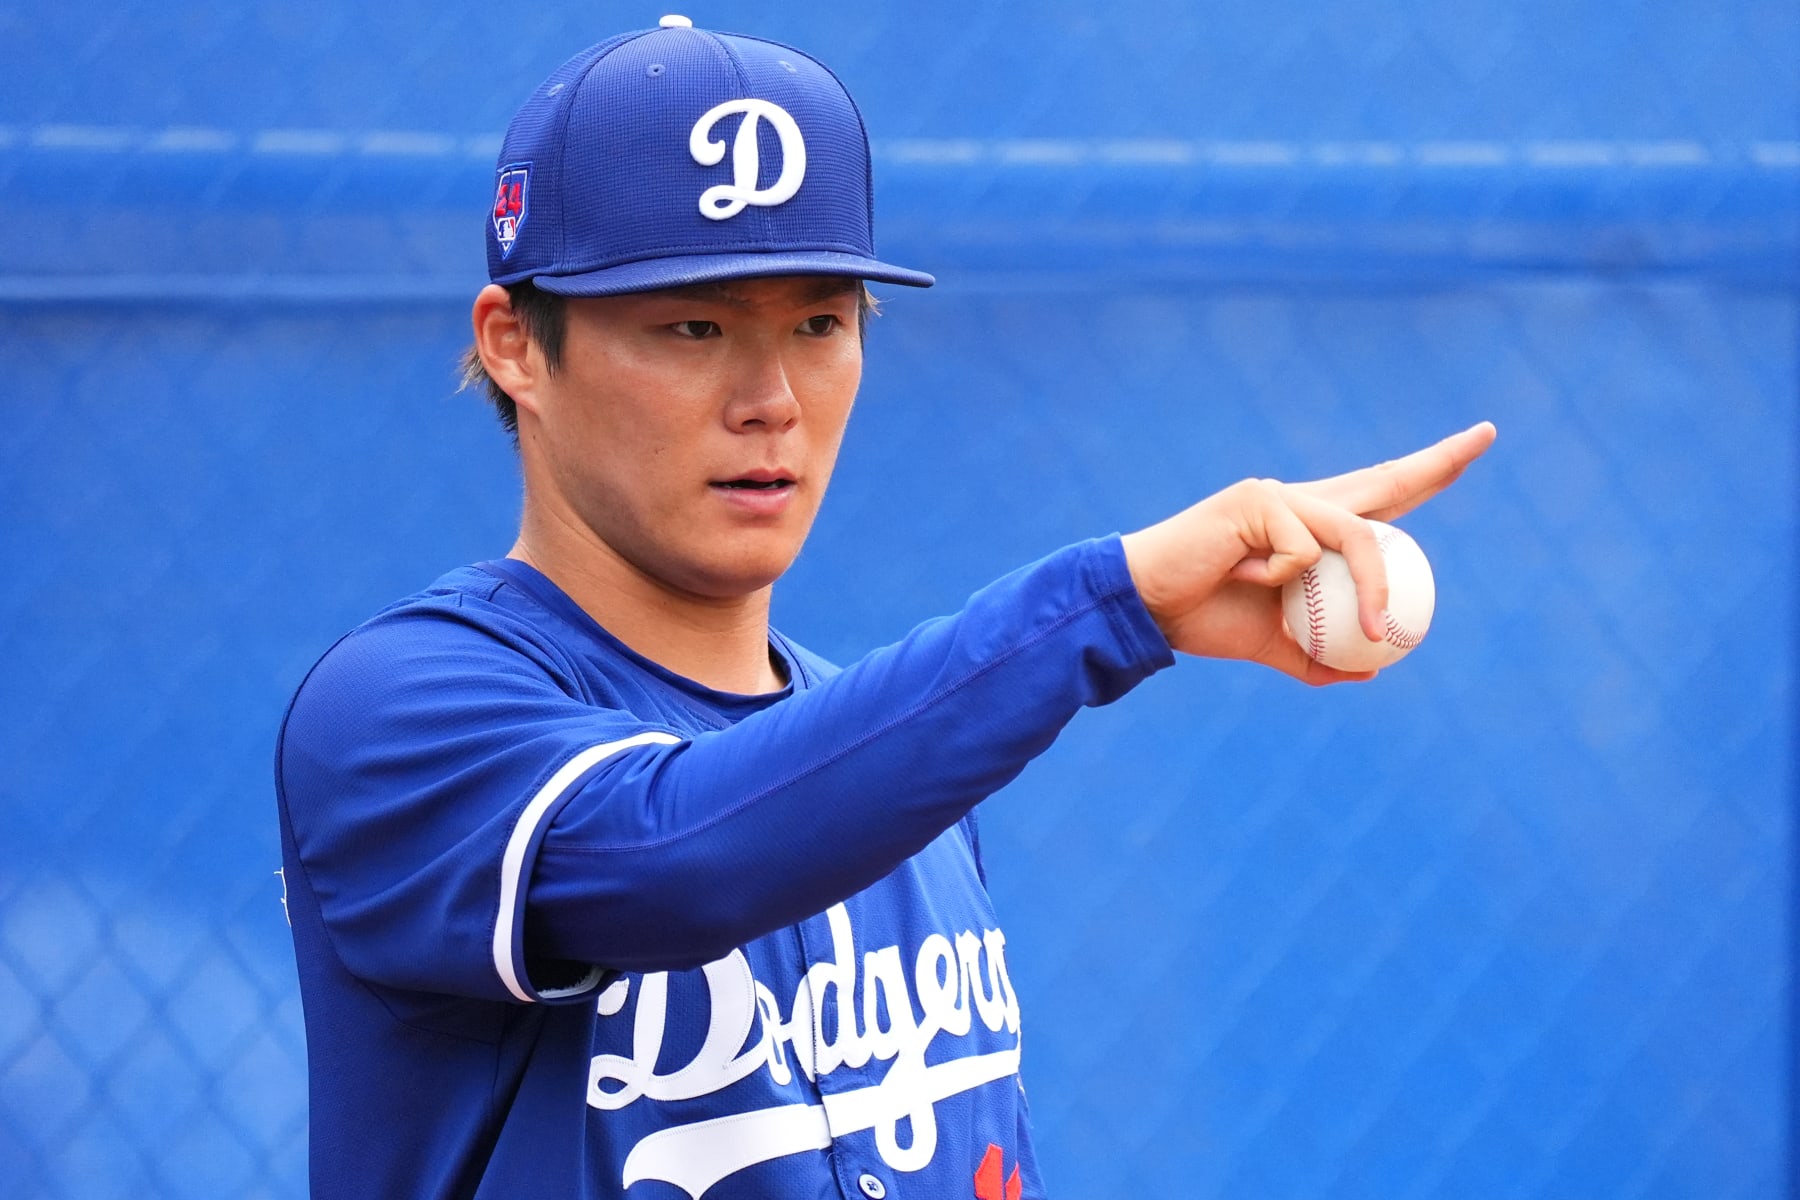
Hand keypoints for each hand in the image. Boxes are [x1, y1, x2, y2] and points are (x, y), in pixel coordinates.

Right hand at [1120, 422, 1496, 684]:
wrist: (1147, 610)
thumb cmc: (1201, 620)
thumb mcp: (1271, 645)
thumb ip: (1317, 654)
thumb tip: (1368, 670)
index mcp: (1307, 528)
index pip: (1377, 499)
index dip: (1425, 475)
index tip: (1474, 447)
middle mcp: (1300, 501)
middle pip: (1384, 481)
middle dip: (1439, 460)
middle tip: (1487, 435)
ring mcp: (1280, 496)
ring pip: (1357, 535)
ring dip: (1373, 586)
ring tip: (1378, 627)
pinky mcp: (1259, 500)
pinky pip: (1305, 551)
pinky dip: (1284, 581)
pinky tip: (1243, 578)